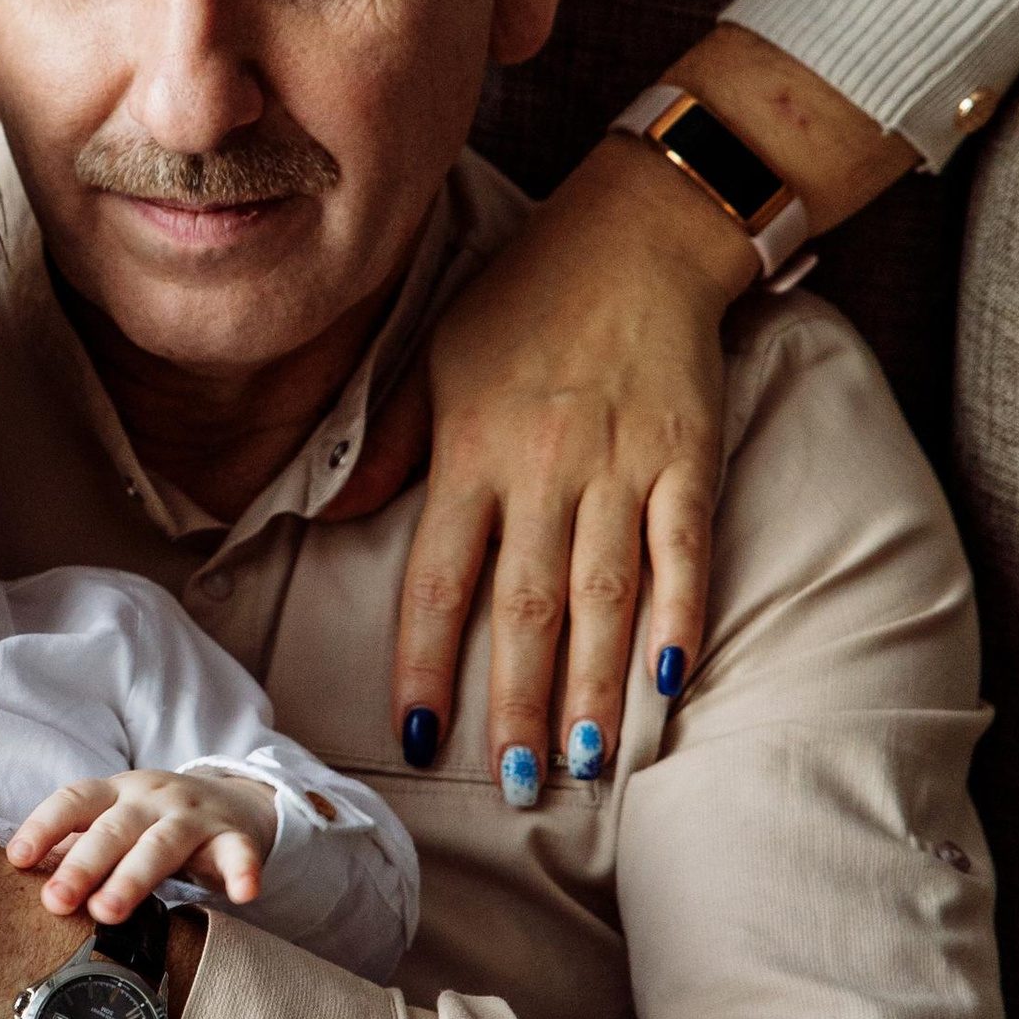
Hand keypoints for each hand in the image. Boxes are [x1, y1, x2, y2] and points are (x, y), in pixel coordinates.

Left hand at [7, 769, 274, 919]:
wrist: (236, 799)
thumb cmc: (157, 820)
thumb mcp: (116, 820)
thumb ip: (78, 844)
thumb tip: (21, 879)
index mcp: (117, 793)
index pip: (75, 800)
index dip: (44, 826)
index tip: (17, 858)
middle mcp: (152, 798)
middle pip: (113, 829)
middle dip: (82, 865)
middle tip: (56, 902)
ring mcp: (194, 815)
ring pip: (162, 845)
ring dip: (133, 877)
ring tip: (109, 912)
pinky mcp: (234, 835)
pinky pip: (239, 853)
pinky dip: (242, 871)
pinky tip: (243, 894)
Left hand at [391, 135, 741, 795]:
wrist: (634, 234)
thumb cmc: (522, 301)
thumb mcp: (431, 361)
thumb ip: (390, 448)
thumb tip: (331, 516)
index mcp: (469, 453)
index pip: (438, 579)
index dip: (427, 663)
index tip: (417, 737)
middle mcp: (542, 469)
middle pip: (526, 608)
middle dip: (519, 703)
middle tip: (517, 784)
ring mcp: (620, 466)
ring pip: (604, 596)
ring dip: (595, 686)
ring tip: (587, 762)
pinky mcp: (687, 457)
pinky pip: (683, 550)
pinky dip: (680, 616)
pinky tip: (671, 682)